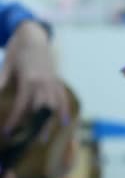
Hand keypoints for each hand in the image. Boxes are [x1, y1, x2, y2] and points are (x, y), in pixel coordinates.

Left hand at [0, 21, 67, 135]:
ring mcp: (53, 82)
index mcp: (30, 80)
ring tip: (43, 138)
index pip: (22, 106)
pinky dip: (64, 110)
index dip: (15, 120)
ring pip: (54, 107)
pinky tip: (64, 122)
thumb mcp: (6, 66)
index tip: (8, 132)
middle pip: (41, 111)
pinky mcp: (57, 81)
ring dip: (49, 123)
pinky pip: (63, 98)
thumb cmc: (17, 50)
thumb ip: (1, 82)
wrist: (34, 35)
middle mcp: (44, 83)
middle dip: (34, 128)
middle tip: (27, 142)